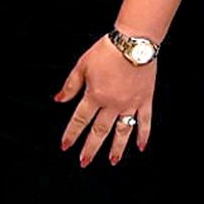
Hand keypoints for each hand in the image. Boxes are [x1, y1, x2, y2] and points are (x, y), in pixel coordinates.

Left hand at [56, 36, 155, 165]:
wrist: (133, 42)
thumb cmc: (107, 50)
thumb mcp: (82, 65)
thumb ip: (71, 85)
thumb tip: (58, 99)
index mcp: (95, 95)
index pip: (80, 120)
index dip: (71, 134)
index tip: (66, 146)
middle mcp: (112, 104)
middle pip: (100, 131)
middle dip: (91, 148)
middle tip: (84, 162)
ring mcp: (130, 104)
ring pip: (122, 131)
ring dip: (117, 148)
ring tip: (112, 161)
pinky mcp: (145, 100)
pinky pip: (145, 122)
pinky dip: (144, 135)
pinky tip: (141, 147)